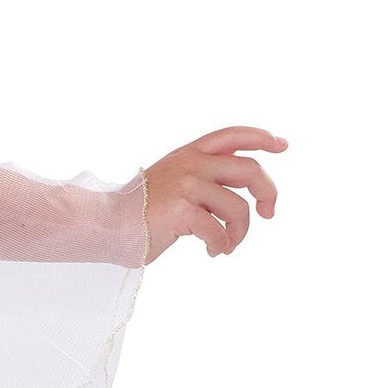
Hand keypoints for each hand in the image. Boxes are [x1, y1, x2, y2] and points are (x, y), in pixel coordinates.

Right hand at [142, 129, 286, 262]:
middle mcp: (189, 164)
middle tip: (268, 212)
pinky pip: (219, 231)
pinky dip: (222, 245)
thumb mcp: (171, 179)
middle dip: (268, 192)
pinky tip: (212, 251)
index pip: (232, 135)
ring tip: (228, 244)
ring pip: (238, 208)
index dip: (262, 137)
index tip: (282, 146)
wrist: (104, 225)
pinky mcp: (180, 211)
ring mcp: (185, 186)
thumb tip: (243, 190)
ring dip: (240, 231)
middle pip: (249, 170)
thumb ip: (202, 175)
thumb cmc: (140, 211)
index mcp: (188, 154)